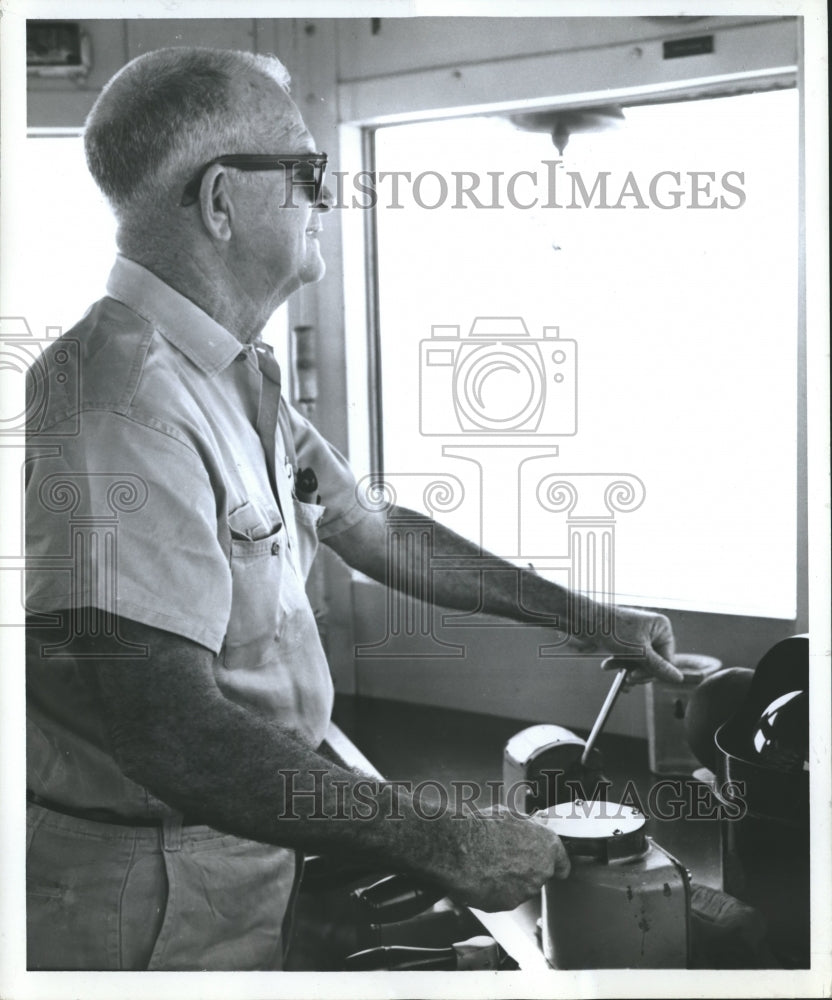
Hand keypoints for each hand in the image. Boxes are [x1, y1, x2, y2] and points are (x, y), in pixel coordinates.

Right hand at [434, 805, 570, 912]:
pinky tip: (481, 876)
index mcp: (547, 846)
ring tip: (487, 864)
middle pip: (538, 875)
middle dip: (525, 869)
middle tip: (504, 856)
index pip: (562, 863)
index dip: (554, 863)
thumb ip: (530, 825)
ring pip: (520, 888)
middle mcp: (541, 871)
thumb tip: (538, 823)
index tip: (548, 864)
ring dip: (508, 881)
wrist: (458, 847)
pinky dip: (494, 891)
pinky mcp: (507, 904)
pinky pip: (503, 898)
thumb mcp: (510, 815)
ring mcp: (525, 891)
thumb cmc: (483, 826)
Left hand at [599, 605, 680, 683]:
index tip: (636, 678)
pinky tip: (608, 665)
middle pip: (655, 662)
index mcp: (662, 627)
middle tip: (626, 679)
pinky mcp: (628, 640)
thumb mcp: (637, 651)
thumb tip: (679, 679)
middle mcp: (654, 630)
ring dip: (626, 668)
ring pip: (641, 662)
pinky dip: (620, 663)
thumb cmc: (611, 628)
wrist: (584, 618)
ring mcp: (641, 635)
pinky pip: (630, 657)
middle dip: (638, 671)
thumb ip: (658, 666)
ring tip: (611, 667)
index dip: (653, 672)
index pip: (667, 659)